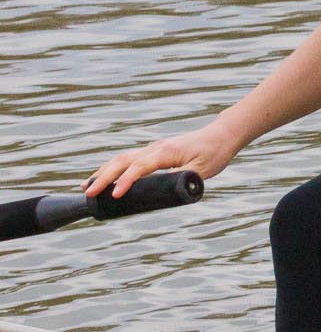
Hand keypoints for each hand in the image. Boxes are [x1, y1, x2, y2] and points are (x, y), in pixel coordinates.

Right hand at [85, 120, 243, 198]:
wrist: (221, 135)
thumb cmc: (214, 153)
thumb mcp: (203, 170)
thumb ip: (184, 178)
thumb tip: (165, 191)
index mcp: (166, 152)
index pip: (140, 167)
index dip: (126, 181)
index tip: (115, 196)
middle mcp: (155, 148)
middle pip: (122, 161)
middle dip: (104, 177)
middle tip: (88, 193)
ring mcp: (153, 148)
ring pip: (122, 158)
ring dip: (103, 171)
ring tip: (87, 187)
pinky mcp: (154, 151)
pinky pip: (128, 159)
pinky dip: (113, 167)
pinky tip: (104, 178)